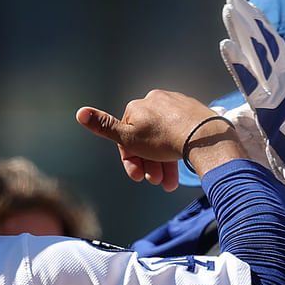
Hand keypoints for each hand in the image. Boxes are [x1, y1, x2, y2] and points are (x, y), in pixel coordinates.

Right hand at [77, 91, 240, 187]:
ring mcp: (177, 106)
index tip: (138, 176)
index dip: (131, 160)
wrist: (204, 137)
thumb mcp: (129, 137)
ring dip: (164, 164)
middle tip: (156, 181)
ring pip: (165, 139)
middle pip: (147, 140)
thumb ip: (104, 126)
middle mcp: (157, 101)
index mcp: (138, 106)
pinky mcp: (194, 113)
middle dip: (149, 165)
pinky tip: (182, 167)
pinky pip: (180, 134)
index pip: (128, 137)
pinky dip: (178, 152)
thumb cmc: (165, 139)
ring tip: (169, 182)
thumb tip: (80, 112)